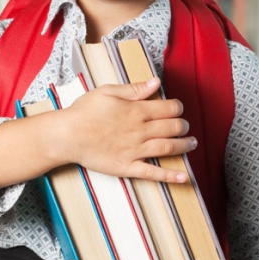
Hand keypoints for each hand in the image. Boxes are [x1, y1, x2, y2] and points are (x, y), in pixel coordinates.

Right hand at [60, 77, 195, 182]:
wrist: (67, 135)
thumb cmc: (84, 111)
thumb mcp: (108, 92)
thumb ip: (134, 89)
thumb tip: (155, 83)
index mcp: (136, 111)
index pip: (168, 108)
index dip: (177, 108)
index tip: (178, 109)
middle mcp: (139, 131)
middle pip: (172, 127)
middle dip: (183, 126)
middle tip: (185, 126)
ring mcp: (135, 150)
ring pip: (168, 148)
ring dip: (184, 146)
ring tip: (192, 144)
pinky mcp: (127, 167)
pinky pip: (153, 173)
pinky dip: (171, 176)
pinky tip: (184, 177)